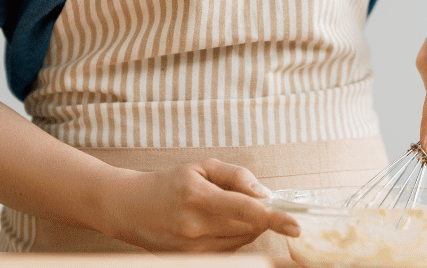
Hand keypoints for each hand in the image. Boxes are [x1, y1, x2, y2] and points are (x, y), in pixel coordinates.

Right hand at [97, 158, 299, 251]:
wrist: (130, 208)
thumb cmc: (169, 183)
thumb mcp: (201, 168)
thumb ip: (237, 176)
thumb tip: (265, 194)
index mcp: (197, 196)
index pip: (245, 209)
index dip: (274, 218)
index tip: (295, 225)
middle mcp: (194, 226)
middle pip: (248, 227)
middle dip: (259, 215)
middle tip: (245, 200)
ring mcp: (192, 248)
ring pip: (241, 240)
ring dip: (246, 226)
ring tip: (222, 210)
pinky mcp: (191, 260)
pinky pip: (228, 250)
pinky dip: (232, 237)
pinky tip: (215, 224)